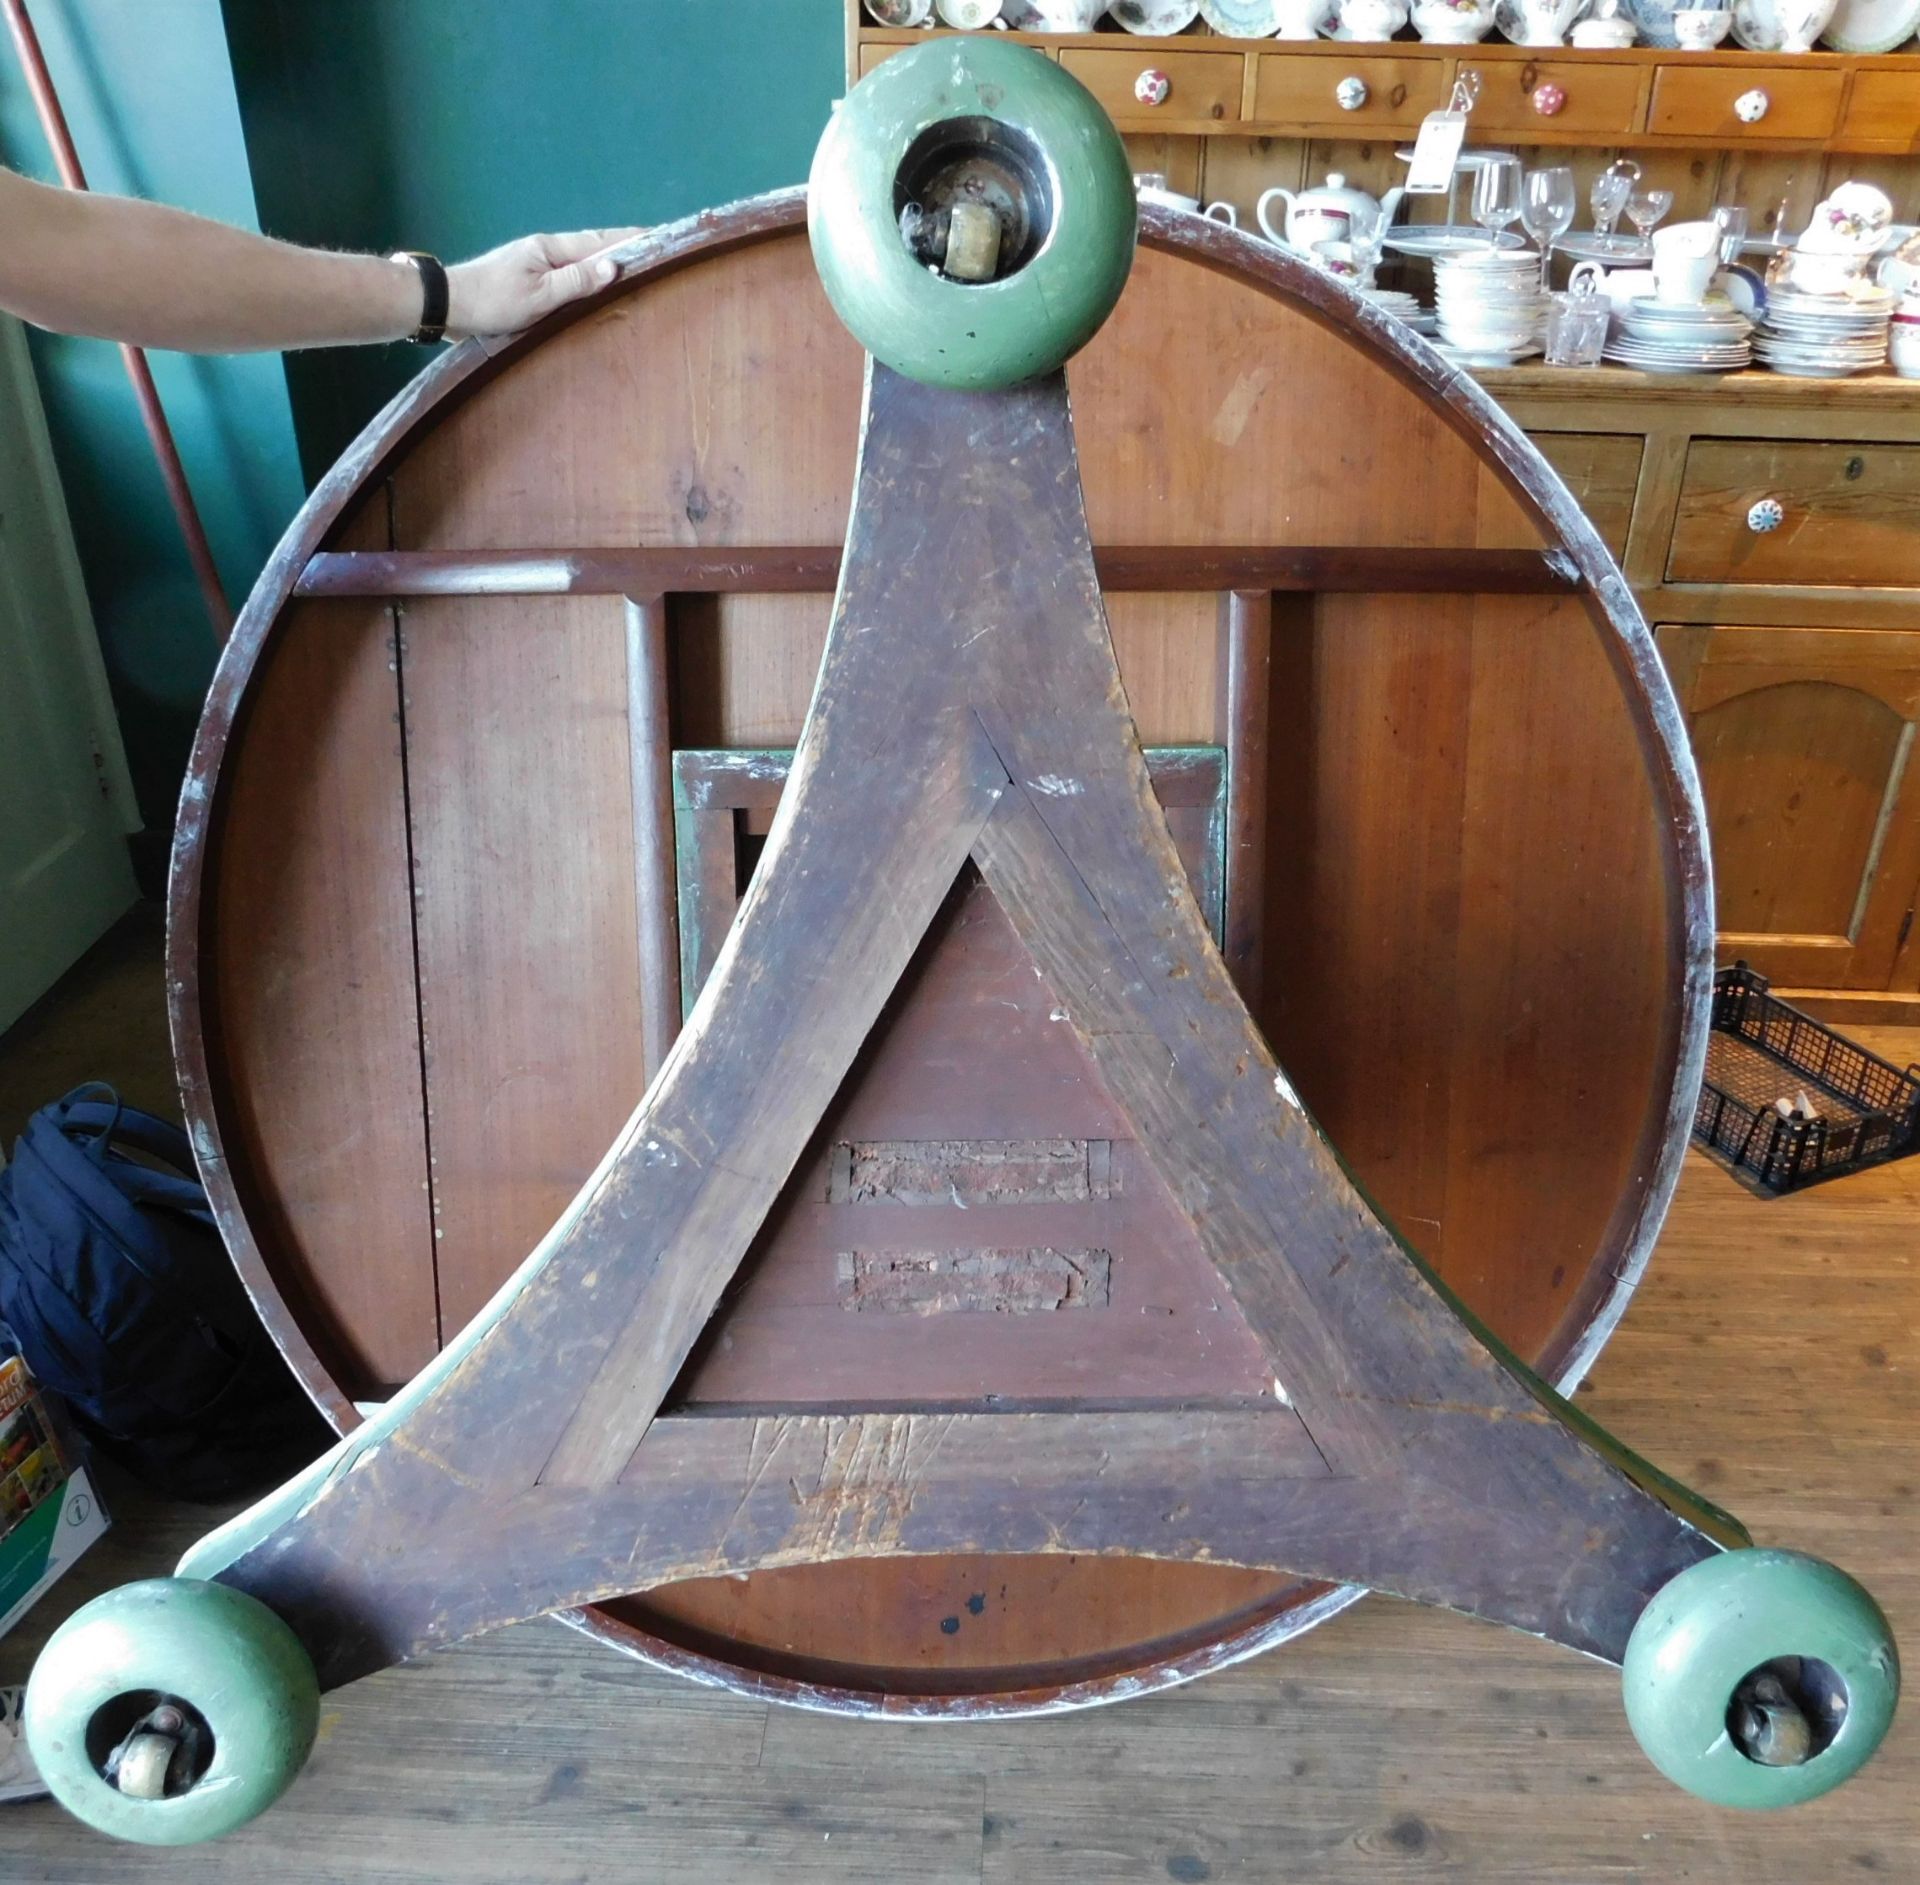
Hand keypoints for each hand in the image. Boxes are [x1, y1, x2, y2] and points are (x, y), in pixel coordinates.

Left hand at [443, 227, 643, 339]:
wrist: (448, 305)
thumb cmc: (493, 301)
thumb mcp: (539, 295)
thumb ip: (576, 281)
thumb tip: (613, 265)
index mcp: (550, 248)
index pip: (598, 240)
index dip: (629, 238)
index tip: (657, 235)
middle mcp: (544, 250)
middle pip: (590, 245)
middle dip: (621, 245)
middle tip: (652, 248)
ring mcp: (534, 264)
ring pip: (578, 259)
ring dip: (604, 259)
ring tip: (631, 265)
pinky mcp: (526, 279)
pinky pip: (566, 273)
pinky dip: (585, 274)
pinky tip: (591, 283)